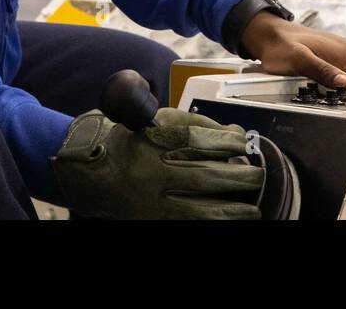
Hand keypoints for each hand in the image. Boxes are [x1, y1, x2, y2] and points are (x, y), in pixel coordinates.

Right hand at [50, 107, 264, 219]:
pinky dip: (210, 223)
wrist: (87, 170)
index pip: (196, 139)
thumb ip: (191, 123)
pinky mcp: (149, 219)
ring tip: (252, 209)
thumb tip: (232, 135)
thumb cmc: (127, 141)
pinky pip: (187, 224)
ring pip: (198, 209)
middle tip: (258, 176)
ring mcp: (149, 200)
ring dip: (231, 210)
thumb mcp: (153, 121)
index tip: (244, 144)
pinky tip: (228, 221)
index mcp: (149, 140)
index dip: (225, 142)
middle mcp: (149, 172)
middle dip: (237, 178)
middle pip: (203, 176)